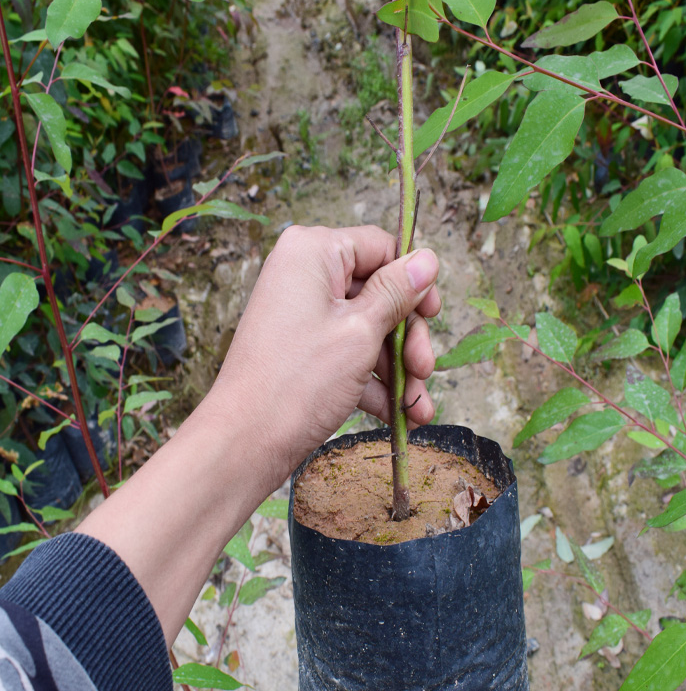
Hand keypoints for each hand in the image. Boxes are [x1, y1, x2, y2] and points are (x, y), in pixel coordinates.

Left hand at [205, 224, 440, 489]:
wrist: (247, 442)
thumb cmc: (298, 381)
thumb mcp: (361, 331)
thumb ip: (397, 292)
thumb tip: (428, 259)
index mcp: (313, 252)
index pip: (380, 247)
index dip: (413, 280)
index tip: (433, 314)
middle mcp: (304, 276)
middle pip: (379, 293)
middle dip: (407, 337)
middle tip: (424, 369)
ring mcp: (303, 316)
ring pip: (369, 330)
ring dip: (398, 368)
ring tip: (417, 407)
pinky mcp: (305, 351)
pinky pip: (350, 354)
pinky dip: (375, 382)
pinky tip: (400, 414)